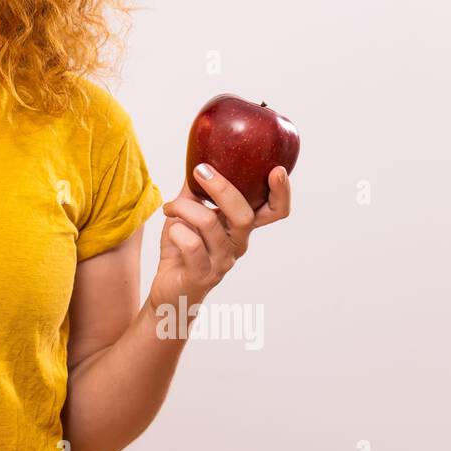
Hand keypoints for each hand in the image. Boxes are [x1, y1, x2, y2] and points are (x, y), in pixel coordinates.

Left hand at [148, 163, 292, 307]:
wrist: (168, 292)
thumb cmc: (181, 250)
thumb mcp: (188, 214)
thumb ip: (196, 191)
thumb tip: (198, 158)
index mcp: (240, 228)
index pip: (274, 212)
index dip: (281, 193)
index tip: (277, 170)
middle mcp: (238, 245)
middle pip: (245, 215)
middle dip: (223, 188)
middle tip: (200, 170)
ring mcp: (222, 262)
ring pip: (210, 224)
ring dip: (184, 208)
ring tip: (170, 207)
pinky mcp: (202, 275)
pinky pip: (191, 244)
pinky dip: (176, 229)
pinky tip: (171, 228)